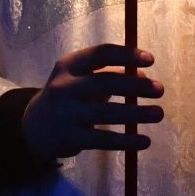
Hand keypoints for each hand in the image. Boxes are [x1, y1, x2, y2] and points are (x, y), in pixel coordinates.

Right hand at [20, 43, 162, 161]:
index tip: (151, 59)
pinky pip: (103, 140)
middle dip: (135, 85)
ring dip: (136, 113)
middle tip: (159, 89)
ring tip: (158, 114)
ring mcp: (66, 113)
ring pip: (106, 113)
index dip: (127, 55)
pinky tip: (144, 141)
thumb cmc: (68, 97)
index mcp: (69, 65)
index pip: (100, 54)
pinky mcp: (70, 138)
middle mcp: (64, 86)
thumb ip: (110, 74)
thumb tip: (144, 75)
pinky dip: (126, 141)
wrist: (34, 127)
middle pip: (105, 82)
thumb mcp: (80, 79)